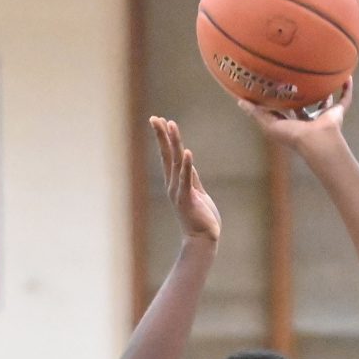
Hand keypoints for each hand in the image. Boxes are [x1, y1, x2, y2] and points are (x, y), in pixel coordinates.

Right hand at [152, 117, 218, 244]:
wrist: (202, 240)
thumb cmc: (200, 219)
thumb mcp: (197, 192)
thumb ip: (190, 177)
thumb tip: (186, 160)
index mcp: (175, 182)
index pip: (168, 156)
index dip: (164, 138)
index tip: (160, 121)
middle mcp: (173, 185)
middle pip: (166, 155)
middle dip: (162, 136)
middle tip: (156, 118)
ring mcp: (178, 191)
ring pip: (174, 162)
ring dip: (173, 143)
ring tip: (170, 126)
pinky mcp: (187, 199)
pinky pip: (186, 179)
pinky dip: (186, 166)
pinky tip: (186, 152)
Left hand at [235, 80, 350, 154]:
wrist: (316, 141)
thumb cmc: (292, 136)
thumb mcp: (268, 123)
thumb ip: (255, 112)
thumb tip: (239, 101)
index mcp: (294, 123)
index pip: (286, 110)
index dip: (281, 99)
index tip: (276, 85)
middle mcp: (309, 120)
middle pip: (306, 105)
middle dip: (303, 94)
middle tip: (299, 76)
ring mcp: (324, 117)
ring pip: (326, 102)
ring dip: (326, 90)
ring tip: (324, 75)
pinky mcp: (337, 113)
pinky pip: (345, 99)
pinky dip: (347, 89)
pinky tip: (347, 76)